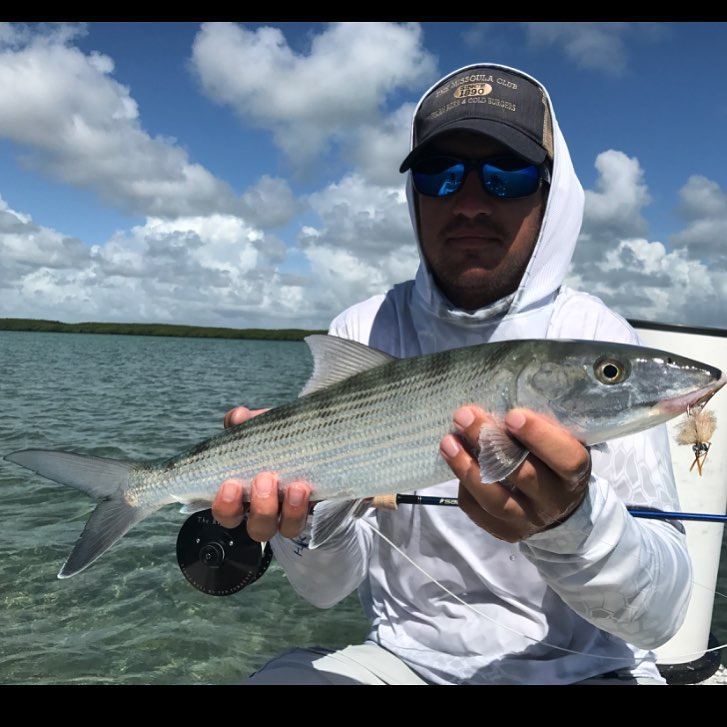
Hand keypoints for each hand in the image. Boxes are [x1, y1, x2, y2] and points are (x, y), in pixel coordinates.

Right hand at [212, 406, 311, 540]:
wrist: (313, 436)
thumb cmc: (277, 437)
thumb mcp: (259, 428)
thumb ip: (244, 423)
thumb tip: (237, 418)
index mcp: (244, 494)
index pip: (226, 513)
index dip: (225, 506)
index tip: (230, 484)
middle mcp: (267, 509)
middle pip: (258, 529)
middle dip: (260, 508)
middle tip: (263, 480)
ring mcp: (292, 511)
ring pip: (287, 529)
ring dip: (289, 511)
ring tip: (294, 487)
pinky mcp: (315, 507)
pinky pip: (309, 516)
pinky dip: (305, 505)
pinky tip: (305, 487)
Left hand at [439, 406, 590, 541]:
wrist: (557, 505)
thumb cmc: (552, 460)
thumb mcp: (557, 440)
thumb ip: (538, 427)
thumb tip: (497, 404)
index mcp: (575, 474)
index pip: (565, 458)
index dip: (539, 436)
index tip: (512, 415)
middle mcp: (554, 501)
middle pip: (521, 474)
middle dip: (489, 442)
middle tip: (464, 416)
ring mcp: (529, 521)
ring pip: (494, 499)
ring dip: (466, 467)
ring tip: (448, 442)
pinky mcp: (505, 531)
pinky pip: (478, 510)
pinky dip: (464, 486)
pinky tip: (456, 462)